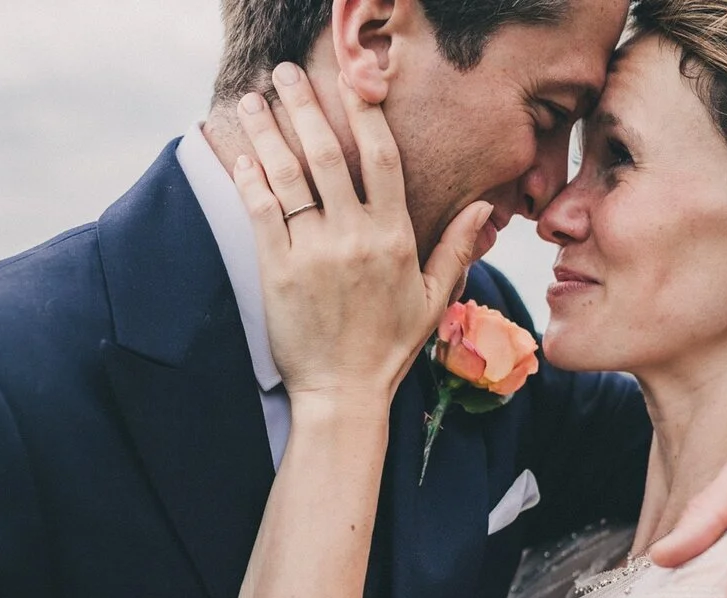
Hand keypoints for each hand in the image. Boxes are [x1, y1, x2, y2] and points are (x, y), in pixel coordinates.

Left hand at [231, 64, 490, 409]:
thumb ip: (457, 247)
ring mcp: (314, 253)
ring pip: (289, 177)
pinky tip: (241, 156)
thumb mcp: (434, 298)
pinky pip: (262, 213)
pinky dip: (250, 180)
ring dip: (268, 132)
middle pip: (328, 155)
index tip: (353, 80)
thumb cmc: (389, 348)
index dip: (366, 113)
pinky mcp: (279, 272)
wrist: (343, 394)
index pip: (382, 158)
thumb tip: (484, 207)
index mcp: (395, 237)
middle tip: (287, 74)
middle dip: (306, 106)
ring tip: (254, 101)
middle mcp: (355, 237)